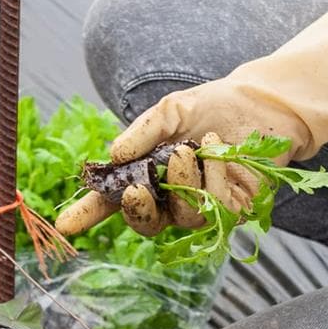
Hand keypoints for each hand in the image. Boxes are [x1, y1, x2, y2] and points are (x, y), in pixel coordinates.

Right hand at [56, 126, 265, 237]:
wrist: (262, 104)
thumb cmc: (214, 107)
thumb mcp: (171, 111)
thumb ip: (144, 133)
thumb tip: (115, 155)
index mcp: (148, 177)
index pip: (113, 202)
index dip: (88, 214)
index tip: (65, 224)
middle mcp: (172, 199)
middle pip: (145, 223)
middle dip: (138, 210)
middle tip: (138, 187)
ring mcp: (202, 208)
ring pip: (182, 216)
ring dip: (182, 183)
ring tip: (190, 151)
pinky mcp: (233, 211)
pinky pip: (215, 207)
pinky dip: (213, 178)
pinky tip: (219, 152)